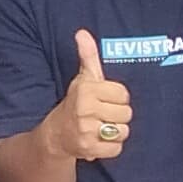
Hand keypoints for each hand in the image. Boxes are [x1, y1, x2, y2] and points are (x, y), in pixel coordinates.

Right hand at [48, 28, 132, 162]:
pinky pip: (116, 148)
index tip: (106, 100)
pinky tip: (100, 141)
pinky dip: (111, 147)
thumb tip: (82, 32)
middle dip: (118, 116)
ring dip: (116, 132)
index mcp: (87, 89)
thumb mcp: (83, 78)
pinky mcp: (88, 148)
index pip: (124, 94)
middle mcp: (85, 108)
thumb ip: (88, 55)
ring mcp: (86, 129)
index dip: (118, 98)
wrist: (56, 134)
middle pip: (126, 114)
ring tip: (102, 128)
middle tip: (104, 115)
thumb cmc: (76, 102)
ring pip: (123, 131)